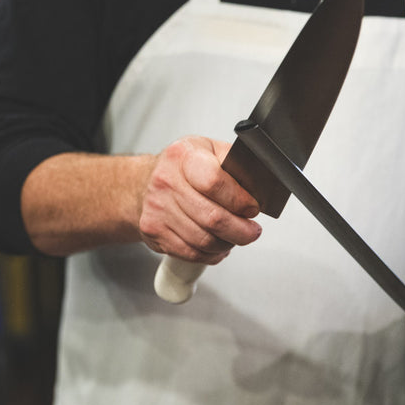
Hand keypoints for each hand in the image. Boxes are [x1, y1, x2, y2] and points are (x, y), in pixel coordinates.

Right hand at [137, 136, 261, 263]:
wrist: (144, 182)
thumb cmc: (183, 167)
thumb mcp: (209, 150)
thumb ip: (235, 165)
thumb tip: (261, 189)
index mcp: (183, 156)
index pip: (215, 182)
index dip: (239, 200)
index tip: (252, 208)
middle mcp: (166, 181)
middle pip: (212, 218)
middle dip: (241, 230)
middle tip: (251, 230)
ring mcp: (157, 208)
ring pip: (204, 240)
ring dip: (227, 243)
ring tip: (234, 237)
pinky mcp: (153, 231)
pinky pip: (191, 253)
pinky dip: (210, 254)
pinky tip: (216, 245)